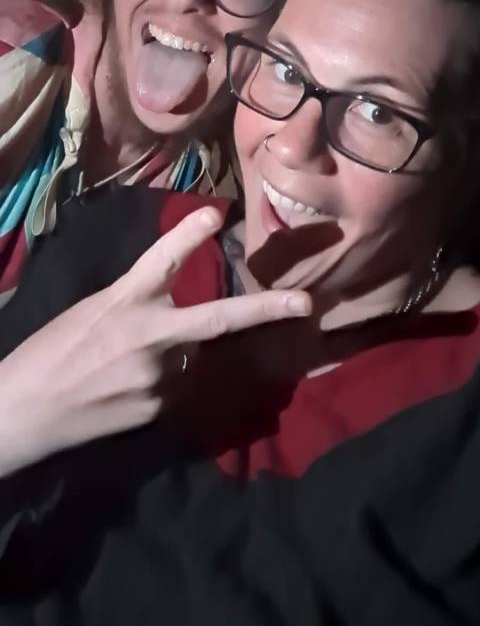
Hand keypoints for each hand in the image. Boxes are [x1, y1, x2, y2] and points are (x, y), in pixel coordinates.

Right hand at [0, 207, 310, 476]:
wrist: (22, 411)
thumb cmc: (51, 351)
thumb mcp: (91, 312)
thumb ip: (137, 305)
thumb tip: (174, 311)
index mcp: (124, 300)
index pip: (163, 260)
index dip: (190, 234)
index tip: (217, 213)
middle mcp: (149, 335)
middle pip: (217, 319)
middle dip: (267, 309)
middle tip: (306, 303)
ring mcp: (158, 376)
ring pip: (192, 356)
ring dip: (177, 355)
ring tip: (127, 366)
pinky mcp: (159, 409)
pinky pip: (178, 388)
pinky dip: (164, 383)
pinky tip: (127, 389)